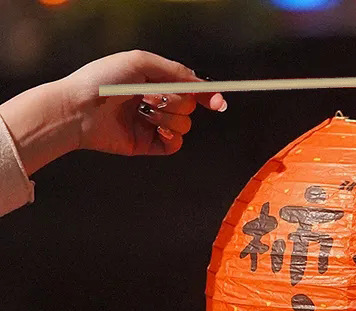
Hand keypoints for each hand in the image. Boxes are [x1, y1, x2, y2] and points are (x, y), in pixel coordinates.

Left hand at [62, 50, 225, 156]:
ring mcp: (153, 124)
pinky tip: (156, 128)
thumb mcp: (140, 62)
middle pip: (190, 106)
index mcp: (155, 81)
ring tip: (144, 111)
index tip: (219, 102)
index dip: (207, 94)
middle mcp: (156, 102)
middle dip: (175, 100)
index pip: (190, 88)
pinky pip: (175, 145)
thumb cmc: (101, 81)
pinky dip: (171, 137)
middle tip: (149, 95)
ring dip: (168, 116)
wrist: (79, 109)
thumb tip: (199, 83)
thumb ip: (174, 70)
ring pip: (184, 125)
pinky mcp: (148, 144)